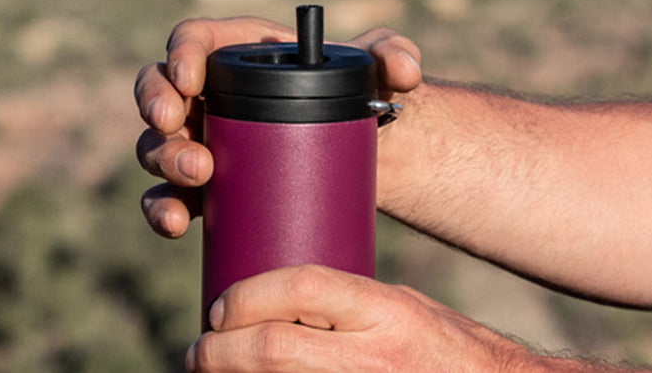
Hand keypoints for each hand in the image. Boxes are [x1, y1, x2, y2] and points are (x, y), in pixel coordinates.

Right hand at [134, 17, 423, 237]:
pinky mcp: (206, 190)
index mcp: (238, 53)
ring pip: (157, 144)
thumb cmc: (367, 98)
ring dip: (165, 158)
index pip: (193, 40)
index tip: (191, 77)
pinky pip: (167, 198)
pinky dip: (163, 211)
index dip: (181, 53)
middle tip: (180, 126)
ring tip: (200, 174)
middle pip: (158, 89)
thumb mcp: (384, 68)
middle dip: (157, 105)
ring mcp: (201, 142)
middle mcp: (208, 95)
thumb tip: (400, 69)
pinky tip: (176, 224)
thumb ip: (395, 53)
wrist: (368, 157)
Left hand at [187, 265, 553, 372]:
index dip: (246, 297)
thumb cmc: (450, 349)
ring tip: (213, 371)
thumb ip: (347, 302)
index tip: (220, 310)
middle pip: (273, 349)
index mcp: (388, 311)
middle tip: (201, 352)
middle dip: (221, 352)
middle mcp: (377, 356)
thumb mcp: (405, 307)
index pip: (300, 287)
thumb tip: (273, 297)